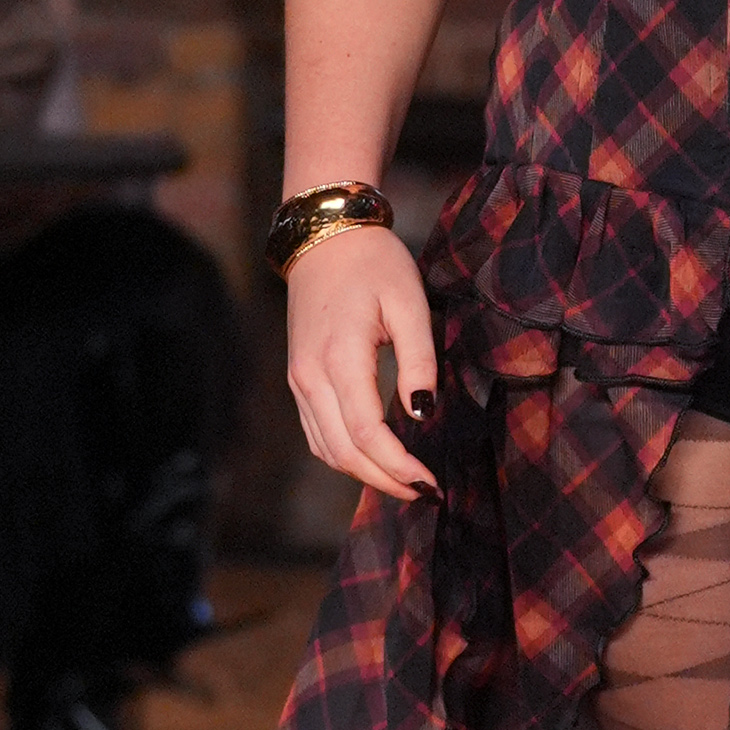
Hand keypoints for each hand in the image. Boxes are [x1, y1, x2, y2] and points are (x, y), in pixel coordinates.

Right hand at [286, 225, 438, 500]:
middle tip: (425, 493)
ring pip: (327, 449)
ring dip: (364, 475)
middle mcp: (310, 377)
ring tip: (406, 483)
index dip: (398, 466)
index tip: (431, 482)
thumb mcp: (409, 303)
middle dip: (385, 481)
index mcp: (339, 358)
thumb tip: (424, 413)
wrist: (325, 236)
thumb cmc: (373, 263)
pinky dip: (345, 457)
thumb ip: (419, 360)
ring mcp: (298, 381)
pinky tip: (375, 462)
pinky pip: (318, 434)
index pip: (366, 432)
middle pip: (343, 452)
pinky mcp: (298, 380)